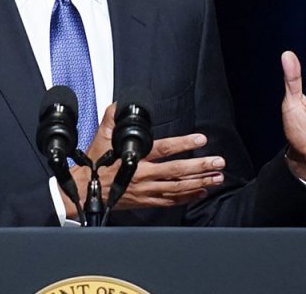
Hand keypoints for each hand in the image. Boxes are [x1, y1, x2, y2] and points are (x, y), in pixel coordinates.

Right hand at [61, 103, 225, 216]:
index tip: (200, 139)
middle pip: (178, 172)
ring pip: (179, 188)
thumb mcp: (100, 136)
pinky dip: (188, 197)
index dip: (184, 144)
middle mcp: (144, 175)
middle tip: (218, 162)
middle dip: (201, 167)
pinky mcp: (147, 202)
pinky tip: (201, 192)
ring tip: (217, 177)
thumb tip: (119, 103)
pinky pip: (171, 201)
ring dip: (200, 182)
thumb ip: (111, 117)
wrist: (86, 191)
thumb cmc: (95, 164)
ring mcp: (147, 191)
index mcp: (136, 157)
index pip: (165, 149)